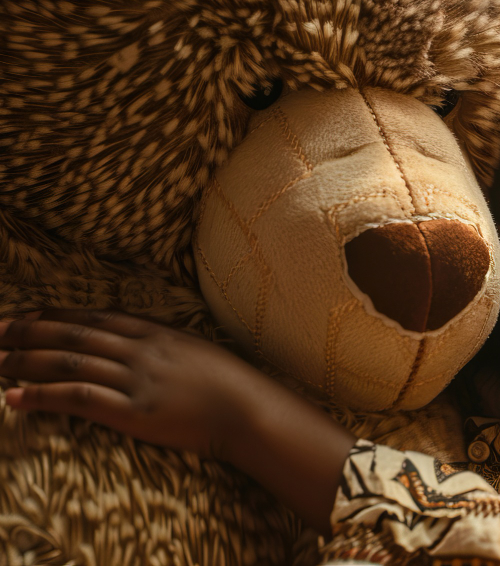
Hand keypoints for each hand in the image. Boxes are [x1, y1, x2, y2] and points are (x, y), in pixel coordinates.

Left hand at [0, 309, 264, 460]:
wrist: (249, 410)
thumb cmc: (228, 383)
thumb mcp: (193, 350)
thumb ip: (161, 344)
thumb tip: (134, 342)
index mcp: (154, 332)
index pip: (93, 317)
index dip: (53, 315)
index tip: (23, 315)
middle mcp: (139, 350)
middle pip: (72, 335)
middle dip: (27, 332)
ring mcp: (135, 379)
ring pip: (68, 362)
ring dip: (24, 362)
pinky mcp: (133, 411)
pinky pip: (78, 399)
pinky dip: (41, 396)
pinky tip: (13, 398)